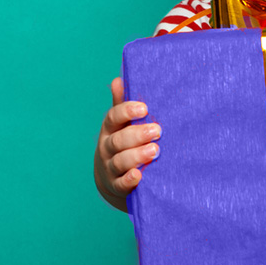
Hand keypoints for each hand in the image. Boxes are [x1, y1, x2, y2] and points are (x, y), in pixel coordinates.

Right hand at [94, 77, 160, 211]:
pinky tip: (139, 175)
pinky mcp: (116, 185)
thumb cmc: (122, 141)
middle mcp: (107, 147)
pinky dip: (129, 180)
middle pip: (118, 140)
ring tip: (155, 150)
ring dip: (137, 156)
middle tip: (157, 130)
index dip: (127, 111)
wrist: (111, 175)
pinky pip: (121, 183)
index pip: (114, 117)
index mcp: (110, 128)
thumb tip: (118, 79)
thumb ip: (122, 104)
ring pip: (120, 161)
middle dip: (137, 135)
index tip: (144, 108)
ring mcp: (110, 167)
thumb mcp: (120, 123)